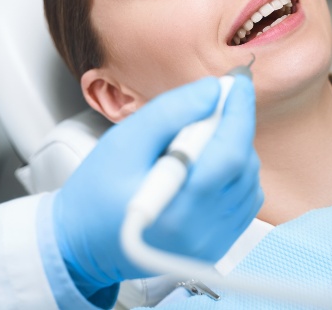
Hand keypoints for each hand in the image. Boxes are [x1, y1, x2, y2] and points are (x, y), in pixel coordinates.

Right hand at [53, 75, 262, 298]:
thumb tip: (212, 91)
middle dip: (235, 127)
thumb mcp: (123, 142)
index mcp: (176, 209)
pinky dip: (235, 176)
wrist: (83, 245)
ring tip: (201, 138)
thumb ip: (169, 112)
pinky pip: (244, 204)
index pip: (229, 153)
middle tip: (214, 104)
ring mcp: (212, 245)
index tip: (237, 81)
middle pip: (243, 167)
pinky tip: (208, 165)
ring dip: (236, 150)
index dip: (238, 112)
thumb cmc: (94, 194)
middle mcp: (201, 233)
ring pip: (249, 183)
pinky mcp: (215, 249)